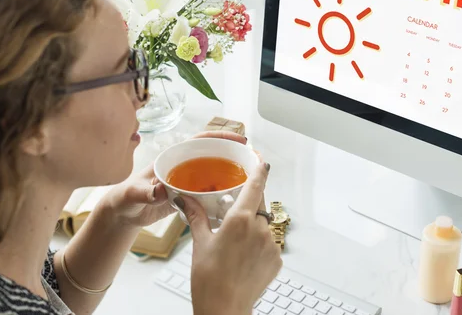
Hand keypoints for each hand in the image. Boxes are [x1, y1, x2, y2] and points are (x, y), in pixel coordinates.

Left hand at [104, 130, 247, 227]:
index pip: (200, 141)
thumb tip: (160, 189)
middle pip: (212, 154)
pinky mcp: (189, 196)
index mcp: (172, 157)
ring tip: (249, 179)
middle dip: (232, 154)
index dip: (220, 137)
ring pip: (214, 173)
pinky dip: (222, 194)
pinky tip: (234, 199)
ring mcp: (187, 181)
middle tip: (252, 159)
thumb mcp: (134, 194)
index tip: (239, 139)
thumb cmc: (125, 198)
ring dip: (230, 174)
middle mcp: (183, 166)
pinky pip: (210, 192)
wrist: (123, 214)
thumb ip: (146, 192)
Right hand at [175, 162, 281, 314]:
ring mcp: (271, 244)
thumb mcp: (200, 243)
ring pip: (264, 224)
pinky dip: (259, 245)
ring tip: (236, 244)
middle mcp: (260, 229)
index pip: (255, 185)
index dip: (260, 170)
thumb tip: (185, 199)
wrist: (224, 309)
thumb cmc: (209, 279)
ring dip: (253, 227)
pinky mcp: (277, 259)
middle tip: (235, 212)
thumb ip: (196, 216)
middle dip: (250, 203)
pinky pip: (269, 243)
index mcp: (240, 219)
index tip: (262, 161)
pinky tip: (244, 257)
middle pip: (260, 204)